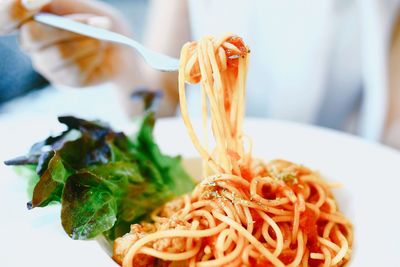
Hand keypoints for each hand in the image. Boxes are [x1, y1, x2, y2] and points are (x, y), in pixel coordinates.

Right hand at [0, 0, 135, 86]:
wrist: (121, 47)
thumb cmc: (96, 20)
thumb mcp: (79, 4)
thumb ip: (57, 1)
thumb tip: (32, 1)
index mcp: (28, 18)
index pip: (4, 16)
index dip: (10, 11)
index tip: (32, 5)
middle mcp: (31, 42)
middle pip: (33, 36)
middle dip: (69, 27)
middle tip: (99, 22)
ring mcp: (46, 64)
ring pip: (59, 55)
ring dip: (89, 43)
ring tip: (103, 38)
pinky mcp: (64, 80)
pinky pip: (75, 70)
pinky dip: (94, 57)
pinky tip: (99, 52)